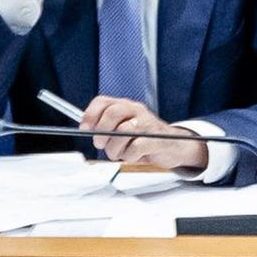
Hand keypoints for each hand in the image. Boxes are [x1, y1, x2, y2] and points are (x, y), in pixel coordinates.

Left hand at [77, 96, 198, 171]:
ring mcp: (148, 123)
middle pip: (112, 113)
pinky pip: (135, 147)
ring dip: (115, 149)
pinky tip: (134, 155)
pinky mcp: (157, 138)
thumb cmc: (142, 138)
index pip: (103, 102)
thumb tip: (85, 129)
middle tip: (101, 144)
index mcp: (126, 106)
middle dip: (101, 133)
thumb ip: (104, 127)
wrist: (172, 145)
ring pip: (122, 132)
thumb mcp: (122, 129)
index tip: (85, 129)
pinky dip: (130, 155)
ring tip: (120, 153)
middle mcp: (136, 111)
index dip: (90, 115)